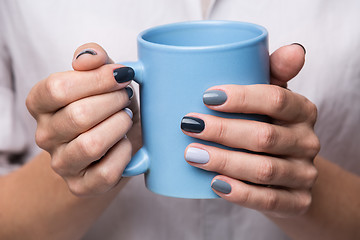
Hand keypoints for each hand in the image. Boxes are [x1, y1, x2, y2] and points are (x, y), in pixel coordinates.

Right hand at [26, 43, 140, 195]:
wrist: (115, 144)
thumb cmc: (109, 107)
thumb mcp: (104, 77)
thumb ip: (94, 59)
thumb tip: (88, 59)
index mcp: (41, 104)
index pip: (58, 88)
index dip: (97, 79)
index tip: (122, 75)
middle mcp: (45, 135)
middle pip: (78, 115)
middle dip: (114, 102)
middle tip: (126, 98)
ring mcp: (62, 164)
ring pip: (91, 145)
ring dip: (119, 126)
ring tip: (126, 118)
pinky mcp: (81, 186)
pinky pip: (106, 171)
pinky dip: (124, 154)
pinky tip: (125, 143)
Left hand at [181, 44, 319, 217]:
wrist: (288, 171)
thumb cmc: (271, 125)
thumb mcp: (272, 97)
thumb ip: (275, 72)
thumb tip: (294, 50)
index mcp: (303, 111)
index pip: (276, 99)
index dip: (241, 98)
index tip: (206, 97)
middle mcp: (307, 141)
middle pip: (264, 136)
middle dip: (222, 131)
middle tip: (189, 126)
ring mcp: (304, 174)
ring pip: (263, 170)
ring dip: (224, 162)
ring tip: (192, 154)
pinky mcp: (298, 201)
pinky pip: (268, 200)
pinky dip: (240, 193)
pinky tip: (215, 184)